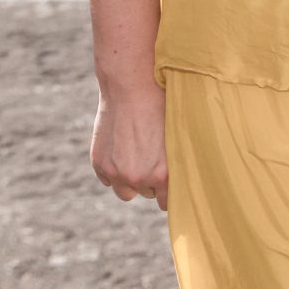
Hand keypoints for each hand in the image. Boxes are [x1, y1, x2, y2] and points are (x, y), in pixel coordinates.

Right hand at [90, 77, 169, 209]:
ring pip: (126, 192)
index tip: (170, 184)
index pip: (167, 202)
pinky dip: (114, 170)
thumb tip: (188, 180)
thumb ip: (177, 163)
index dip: (169, 191)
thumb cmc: (161, 106)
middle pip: (147, 194)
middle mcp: (138, 178)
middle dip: (150, 181)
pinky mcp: (99, 163)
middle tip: (153, 158)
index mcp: (162, 174)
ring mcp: (116, 172)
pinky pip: (108, 180)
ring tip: (137, 157)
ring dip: (131, 180)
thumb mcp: (178, 137)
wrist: (131, 86)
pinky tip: (122, 150)